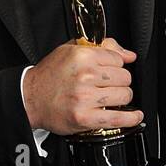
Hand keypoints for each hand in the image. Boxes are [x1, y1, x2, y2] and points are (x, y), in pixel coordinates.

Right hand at [22, 37, 140, 135]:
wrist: (30, 98)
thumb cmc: (50, 75)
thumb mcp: (70, 51)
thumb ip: (102, 48)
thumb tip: (128, 54)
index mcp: (82, 56)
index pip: (118, 59)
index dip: (116, 65)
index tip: (110, 70)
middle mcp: (85, 76)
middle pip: (124, 78)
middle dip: (120, 82)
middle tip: (108, 86)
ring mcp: (85, 98)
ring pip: (124, 95)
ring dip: (122, 98)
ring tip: (112, 98)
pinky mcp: (85, 118)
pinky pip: (118, 118)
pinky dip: (130, 118)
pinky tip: (135, 116)